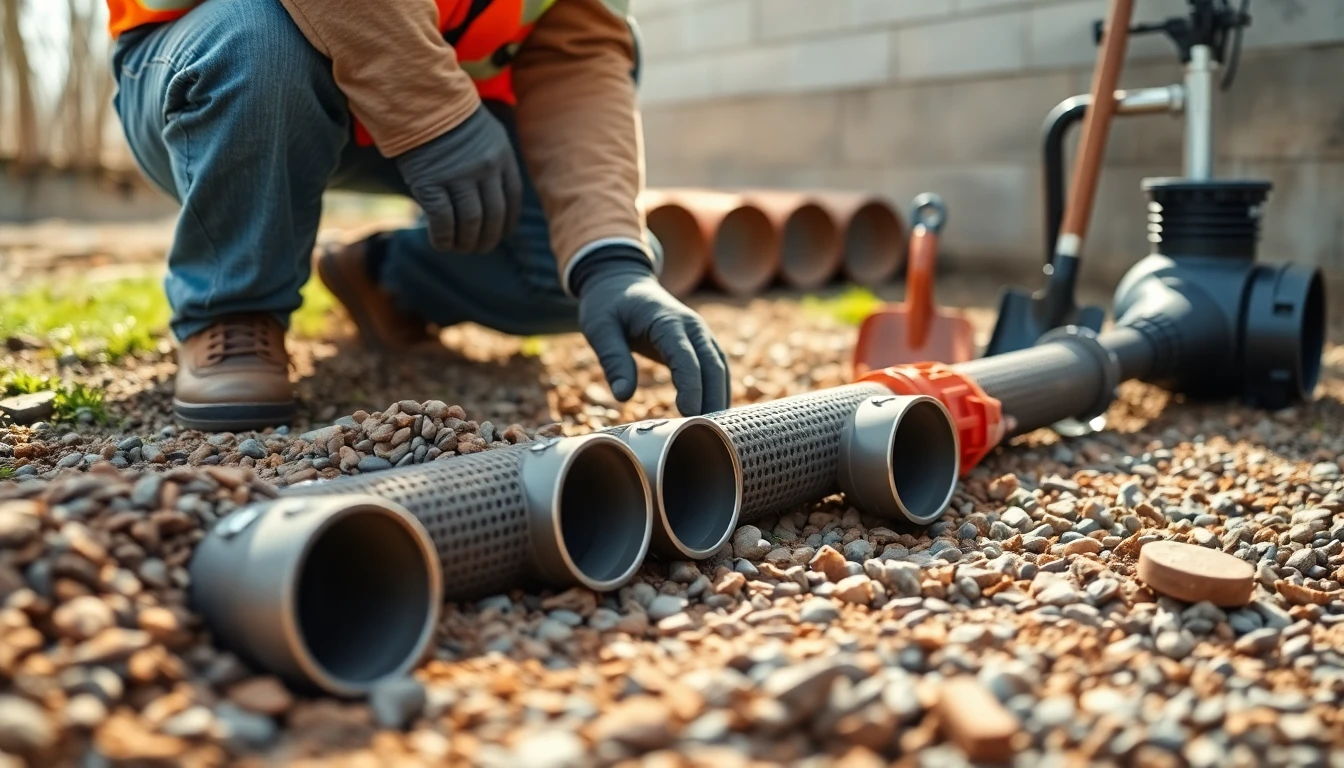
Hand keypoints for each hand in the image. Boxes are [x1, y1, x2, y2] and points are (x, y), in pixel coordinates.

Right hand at [394, 106, 522, 252]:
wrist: (419, 99)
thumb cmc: (448, 117)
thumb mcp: (485, 133)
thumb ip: (492, 162)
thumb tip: (492, 199)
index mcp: (502, 157)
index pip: (512, 200)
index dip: (506, 224)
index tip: (499, 235)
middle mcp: (485, 169)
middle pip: (493, 216)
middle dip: (486, 239)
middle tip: (477, 248)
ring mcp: (459, 177)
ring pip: (470, 223)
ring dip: (465, 242)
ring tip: (458, 248)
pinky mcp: (432, 183)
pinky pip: (443, 221)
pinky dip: (443, 238)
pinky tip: (440, 242)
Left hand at [573, 246, 729, 415]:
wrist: (622, 282)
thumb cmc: (608, 305)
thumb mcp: (600, 328)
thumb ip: (613, 359)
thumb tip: (623, 396)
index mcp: (667, 320)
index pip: (686, 357)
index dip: (691, 386)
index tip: (689, 414)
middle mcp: (692, 326)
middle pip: (713, 365)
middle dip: (712, 398)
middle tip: (706, 433)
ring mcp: (700, 334)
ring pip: (720, 369)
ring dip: (718, 398)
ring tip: (712, 432)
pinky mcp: (699, 344)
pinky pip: (715, 369)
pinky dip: (716, 391)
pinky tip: (711, 417)